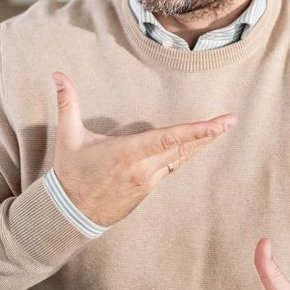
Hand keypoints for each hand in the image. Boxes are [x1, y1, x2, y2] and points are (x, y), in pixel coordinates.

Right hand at [51, 71, 236, 227]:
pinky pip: (174, 167)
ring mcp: (149, 181)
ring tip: (224, 128)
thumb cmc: (71, 174)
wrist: (71, 214)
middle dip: (209, 134)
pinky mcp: (150, 188)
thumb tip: (57, 75)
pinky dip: (189, 154)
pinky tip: (202, 144)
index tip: (216, 125)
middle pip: (182, 148)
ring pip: (182, 159)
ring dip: (203, 143)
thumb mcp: (67, 138)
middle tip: (232, 121)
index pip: (167, 139)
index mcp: (127, 154)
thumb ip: (67, 103)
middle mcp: (143, 168)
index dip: (194, 132)